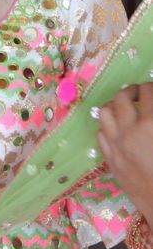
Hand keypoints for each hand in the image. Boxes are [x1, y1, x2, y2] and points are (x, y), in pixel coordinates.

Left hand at [97, 83, 152, 229]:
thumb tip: (152, 105)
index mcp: (151, 125)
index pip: (148, 92)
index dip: (152, 87)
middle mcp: (129, 132)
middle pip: (121, 97)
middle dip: (131, 90)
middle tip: (140, 93)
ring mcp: (116, 147)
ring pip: (104, 113)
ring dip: (114, 105)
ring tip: (124, 107)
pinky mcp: (111, 161)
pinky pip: (101, 135)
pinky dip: (108, 127)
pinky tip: (118, 130)